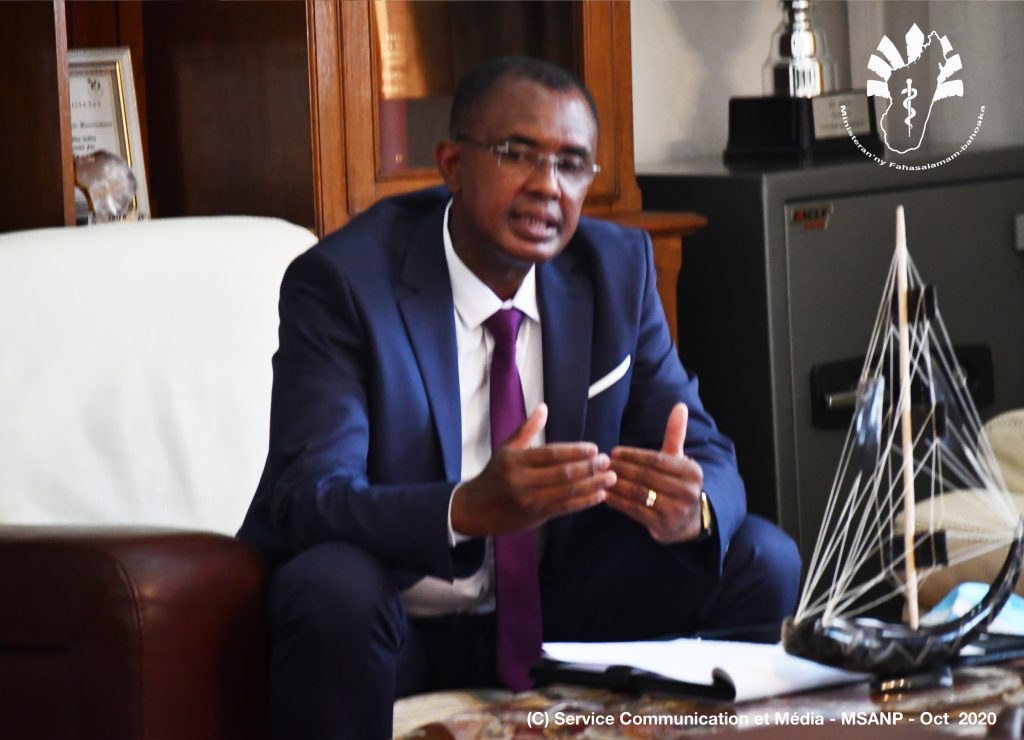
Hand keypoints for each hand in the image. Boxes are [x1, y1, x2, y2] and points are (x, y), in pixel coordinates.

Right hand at [451, 403, 615, 536]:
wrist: (476, 508)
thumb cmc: (495, 475)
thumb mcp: (506, 449)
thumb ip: (527, 429)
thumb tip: (543, 407)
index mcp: (516, 461)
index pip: (551, 454)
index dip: (575, 451)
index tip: (594, 448)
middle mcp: (523, 481)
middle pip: (562, 474)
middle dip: (588, 467)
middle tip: (607, 461)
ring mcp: (531, 500)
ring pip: (567, 492)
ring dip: (592, 484)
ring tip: (610, 477)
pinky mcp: (537, 516)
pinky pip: (565, 508)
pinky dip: (585, 502)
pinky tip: (600, 494)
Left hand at [606, 402, 704, 543]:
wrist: (686, 522)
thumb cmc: (677, 483)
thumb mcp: (679, 459)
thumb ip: (675, 434)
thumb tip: (679, 405)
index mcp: (692, 471)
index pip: (657, 460)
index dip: (633, 455)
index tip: (613, 452)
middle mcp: (688, 491)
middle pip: (647, 476)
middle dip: (622, 469)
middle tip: (602, 464)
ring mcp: (677, 510)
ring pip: (639, 493)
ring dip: (616, 485)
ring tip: (599, 477)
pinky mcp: (663, 526)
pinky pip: (635, 511)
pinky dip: (618, 502)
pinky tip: (604, 495)